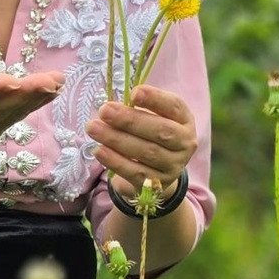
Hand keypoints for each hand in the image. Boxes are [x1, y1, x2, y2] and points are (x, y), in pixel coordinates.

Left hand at [87, 84, 196, 199]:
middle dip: (130, 120)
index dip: (155, 99)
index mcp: (184, 120)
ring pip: (147, 152)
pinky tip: (99, 151)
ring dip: (117, 139)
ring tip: (93, 128)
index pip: (174, 106)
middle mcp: (185, 143)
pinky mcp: (158, 185)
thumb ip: (137, 109)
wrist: (156, 171)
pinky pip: (136, 172)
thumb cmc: (150, 135)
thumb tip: (112, 106)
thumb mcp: (151, 118)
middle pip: (161, 131)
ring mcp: (174, 166)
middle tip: (104, 110)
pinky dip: (116, 161)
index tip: (134, 93)